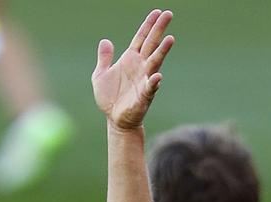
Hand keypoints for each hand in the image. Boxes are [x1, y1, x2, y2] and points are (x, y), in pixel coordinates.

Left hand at [92, 9, 173, 129]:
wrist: (114, 120)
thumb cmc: (110, 99)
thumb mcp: (100, 76)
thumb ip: (104, 59)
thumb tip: (105, 41)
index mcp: (130, 59)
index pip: (141, 38)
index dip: (148, 25)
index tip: (157, 12)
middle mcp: (140, 67)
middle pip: (152, 44)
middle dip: (159, 29)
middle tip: (169, 14)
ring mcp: (144, 80)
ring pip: (155, 62)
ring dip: (162, 51)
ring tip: (170, 39)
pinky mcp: (144, 96)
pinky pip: (150, 87)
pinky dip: (154, 82)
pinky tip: (157, 76)